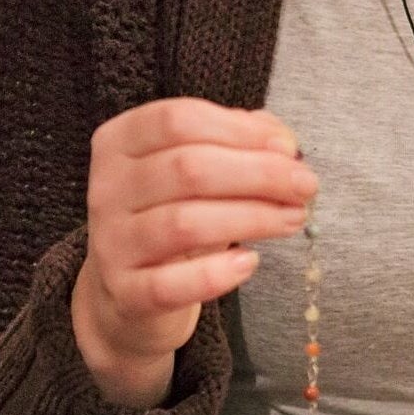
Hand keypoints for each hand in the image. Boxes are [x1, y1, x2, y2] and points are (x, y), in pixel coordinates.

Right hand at [73, 97, 318, 406]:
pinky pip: (172, 284)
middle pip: (188, 169)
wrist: (128, 292)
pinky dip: (217, 273)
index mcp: (120, 142)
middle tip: (306, 187)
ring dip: (252, 218)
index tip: (290, 149)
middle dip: (259, 174)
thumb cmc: (173, 218)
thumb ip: (236, 144)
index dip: (241, 131)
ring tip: (294, 220)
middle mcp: (107, 188)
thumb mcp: (196, 172)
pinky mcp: (125, 293)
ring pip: (186, 223)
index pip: (179, 121)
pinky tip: (250, 262)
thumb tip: (282, 139)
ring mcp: (111, 243)